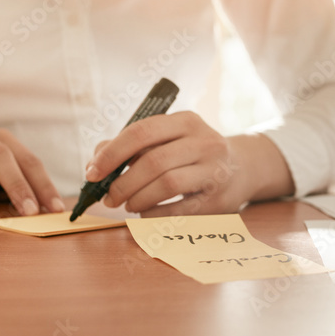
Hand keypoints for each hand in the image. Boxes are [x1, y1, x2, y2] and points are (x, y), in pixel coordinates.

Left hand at [87, 112, 293, 216]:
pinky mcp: (217, 198)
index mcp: (186, 121)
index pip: (141, 132)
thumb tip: (96, 160)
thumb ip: (131, 145)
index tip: (92, 172)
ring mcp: (214, 169)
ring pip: (167, 184)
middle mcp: (204, 141)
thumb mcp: (168, 139)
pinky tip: (145, 214)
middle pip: (153, 161)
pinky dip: (154, 214)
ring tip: (127, 205)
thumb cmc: (192, 154)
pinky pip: (179, 209)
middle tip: (108, 198)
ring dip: (138, 199)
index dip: (112, 153)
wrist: (242, 168)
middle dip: (122, 183)